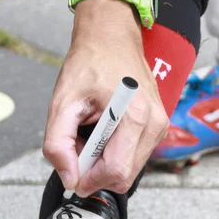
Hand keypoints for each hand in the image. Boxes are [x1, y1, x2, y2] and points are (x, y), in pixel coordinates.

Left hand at [43, 0, 168, 196]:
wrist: (111, 38)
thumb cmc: (90, 63)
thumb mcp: (62, 101)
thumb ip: (58, 144)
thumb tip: (68, 177)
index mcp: (135, 117)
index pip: (116, 173)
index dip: (89, 180)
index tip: (72, 171)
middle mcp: (155, 124)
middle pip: (124, 176)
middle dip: (96, 170)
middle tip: (79, 142)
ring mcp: (160, 126)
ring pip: (129, 169)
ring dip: (104, 161)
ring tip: (92, 131)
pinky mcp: (159, 127)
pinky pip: (134, 156)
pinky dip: (114, 152)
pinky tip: (104, 129)